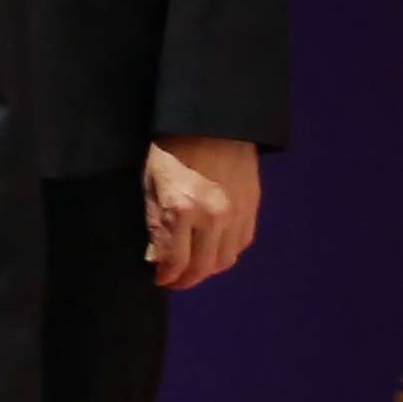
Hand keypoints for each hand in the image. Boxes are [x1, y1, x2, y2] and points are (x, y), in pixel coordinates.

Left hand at [143, 137, 263, 289]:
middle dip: (186, 280)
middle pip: (203, 268)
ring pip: (225, 260)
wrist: (212, 121)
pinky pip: (241, 242)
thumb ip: (154, 224)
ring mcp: (236, 213)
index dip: (166, 277)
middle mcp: (213, 217)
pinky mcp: (251, 206)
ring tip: (192, 266)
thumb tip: (157, 257)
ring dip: (207, 269)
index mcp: (181, 210)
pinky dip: (226, 252)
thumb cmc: (172, 149)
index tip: (160, 280)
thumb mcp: (150, 184)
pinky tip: (212, 248)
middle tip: (174, 280)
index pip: (175, 262)